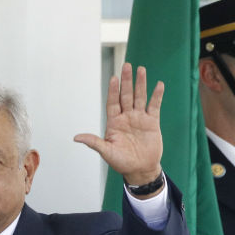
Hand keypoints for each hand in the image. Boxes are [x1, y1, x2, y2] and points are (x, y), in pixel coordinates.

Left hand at [74, 62, 164, 185]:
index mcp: (114, 122)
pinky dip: (157, 96)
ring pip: (140, 97)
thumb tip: (76, 137)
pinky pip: (154, 106)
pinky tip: (159, 84)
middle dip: (126, 81)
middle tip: (127, 65)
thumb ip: (94, 142)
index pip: (113, 102)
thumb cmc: (121, 162)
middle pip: (126, 95)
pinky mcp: (152, 122)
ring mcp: (139, 118)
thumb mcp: (106, 152)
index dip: (113, 90)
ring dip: (140, 84)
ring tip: (141, 69)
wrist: (140, 169)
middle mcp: (126, 117)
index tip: (113, 78)